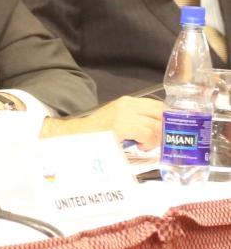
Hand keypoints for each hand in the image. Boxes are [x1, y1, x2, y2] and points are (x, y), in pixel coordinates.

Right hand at [40, 96, 163, 148]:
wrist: (76, 135)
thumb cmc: (97, 132)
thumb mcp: (118, 119)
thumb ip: (136, 119)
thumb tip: (159, 129)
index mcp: (127, 101)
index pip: (159, 105)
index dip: (169, 117)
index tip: (172, 129)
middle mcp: (128, 104)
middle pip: (161, 113)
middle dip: (167, 128)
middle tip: (163, 140)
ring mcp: (125, 114)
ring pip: (156, 124)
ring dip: (156, 138)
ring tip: (147, 145)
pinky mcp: (122, 125)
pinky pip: (147, 132)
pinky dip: (148, 142)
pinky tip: (140, 146)